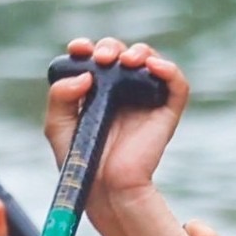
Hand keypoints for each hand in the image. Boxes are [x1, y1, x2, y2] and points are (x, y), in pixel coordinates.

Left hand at [44, 37, 188, 235]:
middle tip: (102, 58)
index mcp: (97, 91)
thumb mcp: (58, 126)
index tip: (78, 49)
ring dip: (139, 51)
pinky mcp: (167, 111)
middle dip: (111, 47)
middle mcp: (123, 91)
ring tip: (125, 60)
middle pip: (122, 53)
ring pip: (150, 60)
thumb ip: (59, 96)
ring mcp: (146, 99)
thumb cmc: (81, 160)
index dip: (88, 47)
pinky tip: (153, 66)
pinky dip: (169, 69)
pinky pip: (177, 83)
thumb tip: (87, 75)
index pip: (96, 58)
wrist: (105, 188)